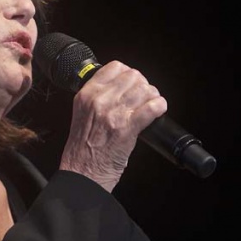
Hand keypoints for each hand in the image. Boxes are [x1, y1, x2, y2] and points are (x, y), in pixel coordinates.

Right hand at [59, 61, 167, 191]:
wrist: (82, 172)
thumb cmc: (81, 149)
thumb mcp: (81, 114)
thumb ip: (95, 98)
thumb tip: (119, 88)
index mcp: (86, 95)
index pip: (114, 67)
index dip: (128, 73)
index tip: (132, 83)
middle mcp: (99, 101)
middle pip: (133, 76)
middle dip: (142, 84)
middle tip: (143, 96)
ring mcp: (114, 113)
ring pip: (144, 90)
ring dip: (152, 96)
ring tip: (151, 104)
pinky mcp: (128, 128)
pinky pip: (152, 107)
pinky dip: (159, 107)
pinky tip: (158, 111)